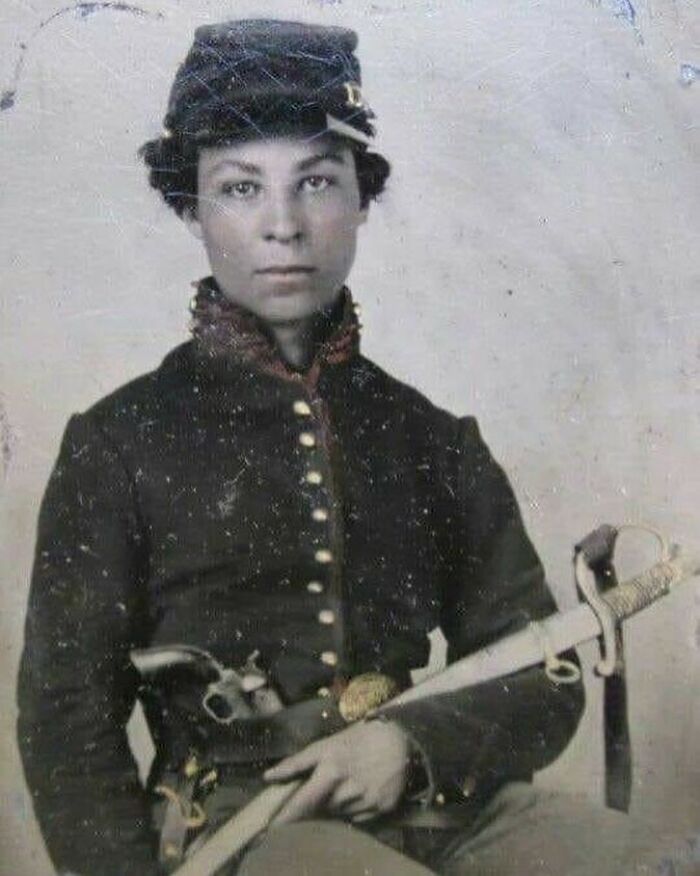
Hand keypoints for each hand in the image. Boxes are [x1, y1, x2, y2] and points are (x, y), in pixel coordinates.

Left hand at [264, 719, 411, 824]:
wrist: (400, 739)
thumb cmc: (358, 739)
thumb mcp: (326, 744)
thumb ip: (297, 762)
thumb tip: (269, 777)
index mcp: (331, 770)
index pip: (302, 802)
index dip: (286, 818)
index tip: (271, 830)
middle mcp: (348, 789)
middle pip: (321, 811)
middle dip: (315, 807)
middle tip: (322, 791)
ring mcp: (367, 801)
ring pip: (339, 815)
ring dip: (334, 807)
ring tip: (343, 787)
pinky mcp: (382, 809)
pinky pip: (358, 818)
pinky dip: (352, 810)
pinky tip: (358, 793)